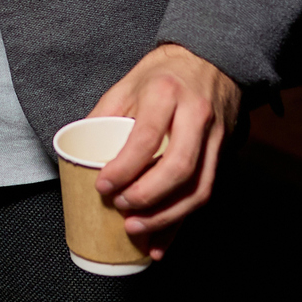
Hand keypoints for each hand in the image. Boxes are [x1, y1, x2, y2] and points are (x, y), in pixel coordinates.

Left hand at [87, 43, 240, 259]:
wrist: (213, 60)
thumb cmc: (164, 73)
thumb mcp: (129, 83)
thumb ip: (105, 115)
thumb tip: (77, 151)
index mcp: (166, 93)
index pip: (147, 137)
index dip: (124, 167)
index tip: (103, 186)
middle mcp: (196, 115)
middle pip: (178, 167)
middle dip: (147, 197)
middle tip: (121, 209)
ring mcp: (215, 137)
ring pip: (198, 188)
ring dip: (167, 218)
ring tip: (137, 231)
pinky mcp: (224, 155)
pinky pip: (206, 194)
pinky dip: (182, 222)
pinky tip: (162, 241)